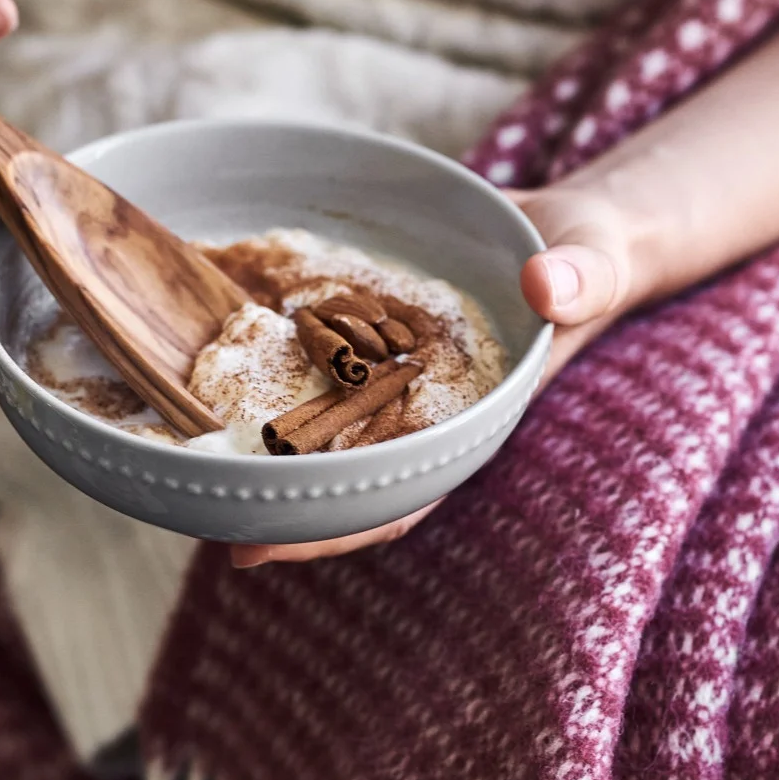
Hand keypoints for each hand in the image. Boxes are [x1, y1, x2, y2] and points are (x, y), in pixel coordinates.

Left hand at [231, 176, 649, 567]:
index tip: (263, 548)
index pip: (401, 494)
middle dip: (277, 502)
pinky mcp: (368, 333)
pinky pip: (317, 362)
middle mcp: (420, 409)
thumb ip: (579, 279)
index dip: (334, 528)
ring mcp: (389, 375)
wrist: (565, 231)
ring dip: (261, 444)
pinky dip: (273, 369)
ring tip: (187, 456)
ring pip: (319, 426)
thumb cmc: (585, 259)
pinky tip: (216, 363)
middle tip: (199, 510)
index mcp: (471, 420)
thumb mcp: (591, 264)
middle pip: (341, 476)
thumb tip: (546, 287)